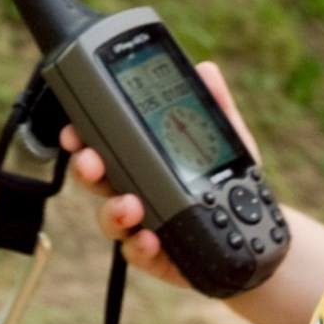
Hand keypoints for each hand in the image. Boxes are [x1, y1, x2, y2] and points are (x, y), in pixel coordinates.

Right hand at [59, 60, 259, 288]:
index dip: (82, 136)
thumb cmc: (225, 182)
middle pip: (97, 179)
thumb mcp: (226, 139)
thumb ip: (215, 106)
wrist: (251, 235)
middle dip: (85, 168)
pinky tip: (150, 239)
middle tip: (90, 161)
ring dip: (113, 210)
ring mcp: (141, 224)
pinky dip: (139, 247)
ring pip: (110, 218)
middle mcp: (133, 190)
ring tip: (130, 206)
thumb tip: (207, 70)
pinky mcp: (155, 254)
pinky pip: (136, 252)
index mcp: (142, 160)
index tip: (72, 129)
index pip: (104, 144)